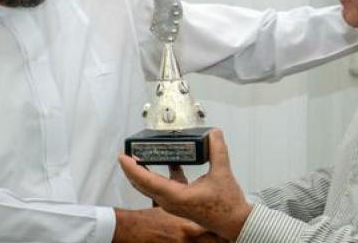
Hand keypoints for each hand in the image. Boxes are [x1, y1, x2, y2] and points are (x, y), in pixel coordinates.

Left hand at [119, 129, 251, 240]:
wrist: (234, 222)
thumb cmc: (227, 205)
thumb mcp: (222, 173)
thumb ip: (218, 151)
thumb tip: (214, 134)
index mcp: (176, 196)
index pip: (147, 181)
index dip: (133, 168)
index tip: (123, 157)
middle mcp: (171, 202)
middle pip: (143, 185)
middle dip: (132, 170)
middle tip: (125, 154)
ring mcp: (174, 203)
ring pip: (151, 187)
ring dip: (143, 173)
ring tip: (139, 157)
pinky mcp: (179, 202)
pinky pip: (163, 187)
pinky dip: (161, 175)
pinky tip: (170, 162)